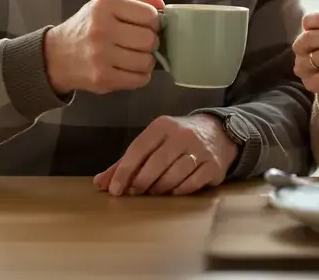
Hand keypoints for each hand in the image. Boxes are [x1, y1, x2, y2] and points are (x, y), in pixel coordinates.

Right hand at [44, 0, 165, 94]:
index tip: (147, 25)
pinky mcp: (102, 79)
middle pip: (149, 39)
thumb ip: (134, 2)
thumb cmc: (86, 28)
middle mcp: (101, 29)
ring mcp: (101, 56)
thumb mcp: (105, 7)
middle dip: (151, 42)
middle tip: (142, 43)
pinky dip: (141, 75)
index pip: (149, 14)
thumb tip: (160, 2)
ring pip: (146, 61)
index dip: (154, 21)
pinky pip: (139, 80)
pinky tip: (131, 68)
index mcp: (104, 6)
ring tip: (136, 56)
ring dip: (147, 60)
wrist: (56, 56)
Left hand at [93, 115, 237, 195]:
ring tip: (153, 192)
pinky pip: (191, 183)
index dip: (124, 171)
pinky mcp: (213, 165)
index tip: (115, 189)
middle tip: (134, 193)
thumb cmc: (177, 140)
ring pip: (174, 175)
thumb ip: (126, 162)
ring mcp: (200, 149)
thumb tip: (100, 183)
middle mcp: (182, 134)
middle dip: (141, 182)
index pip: (138, 149)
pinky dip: (178, 190)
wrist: (218, 132)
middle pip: (156, 163)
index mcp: (163, 125)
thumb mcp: (153, 142)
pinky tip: (172, 191)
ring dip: (159, 188)